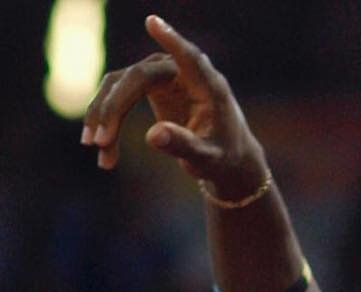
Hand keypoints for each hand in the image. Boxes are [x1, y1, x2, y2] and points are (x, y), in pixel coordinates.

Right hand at [81, 14, 265, 197]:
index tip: (153, 23)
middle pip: (137, 78)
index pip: (188, 57)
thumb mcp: (208, 158)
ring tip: (98, 149)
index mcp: (207, 84)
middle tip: (100, 142)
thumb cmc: (222, 155)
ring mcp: (158, 73)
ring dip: (103, 116)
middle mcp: (179, 70)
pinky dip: (106, 119)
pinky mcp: (144, 83)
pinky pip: (116, 95)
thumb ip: (186, 145)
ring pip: (119, 84)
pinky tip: (100, 146)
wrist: (222, 156)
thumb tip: (153, 136)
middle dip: (114, 109)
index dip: (171, 40)